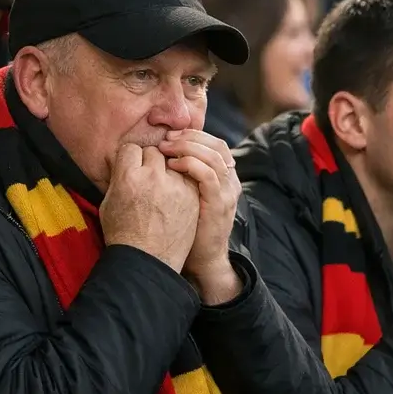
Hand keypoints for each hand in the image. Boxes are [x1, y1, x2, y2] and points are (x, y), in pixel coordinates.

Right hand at [101, 143, 199, 272]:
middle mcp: (153, 177)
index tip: (132, 165)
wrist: (147, 261)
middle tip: (148, 176)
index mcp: (128, 177)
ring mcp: (175, 186)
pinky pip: (187, 177)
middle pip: (154, 152)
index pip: (131, 148)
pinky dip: (182, 182)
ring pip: (174, 163)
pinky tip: (174, 195)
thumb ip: (119, 178)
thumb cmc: (123, 234)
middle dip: (150, 161)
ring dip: (168, 170)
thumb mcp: (108, 203)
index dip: (130, 157)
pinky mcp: (192, 196)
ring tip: (163, 187)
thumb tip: (124, 162)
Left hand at [159, 130, 242, 300]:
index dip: (193, 134)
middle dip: (189, 137)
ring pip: (213, 156)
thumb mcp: (188, 196)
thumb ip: (184, 176)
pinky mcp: (219, 204)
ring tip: (165, 148)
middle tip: (165, 138)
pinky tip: (171, 166)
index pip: (215, 143)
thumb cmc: (188, 227)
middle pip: (216, 145)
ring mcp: (227, 192)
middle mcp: (230, 181)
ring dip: (186, 147)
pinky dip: (190, 165)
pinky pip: (209, 175)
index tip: (168, 134)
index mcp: (225, 177)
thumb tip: (162, 154)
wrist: (202, 259)